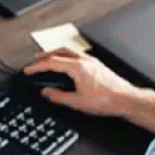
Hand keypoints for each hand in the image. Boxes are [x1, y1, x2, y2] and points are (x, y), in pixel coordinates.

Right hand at [23, 47, 138, 116]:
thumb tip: (47, 92)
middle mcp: (84, 60)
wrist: (126, 99)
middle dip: (43, 56)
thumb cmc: (106, 100)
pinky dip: (66, 57)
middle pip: (59, 52)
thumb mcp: (77, 102)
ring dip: (55, 54)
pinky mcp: (97, 64)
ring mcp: (91, 61)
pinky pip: (76, 55)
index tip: (28, 70)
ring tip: (47, 61)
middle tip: (33, 61)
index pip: (51, 63)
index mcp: (77, 67)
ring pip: (68, 52)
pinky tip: (66, 64)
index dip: (37, 67)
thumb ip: (58, 96)